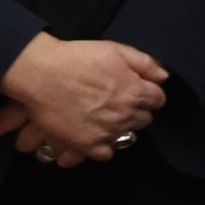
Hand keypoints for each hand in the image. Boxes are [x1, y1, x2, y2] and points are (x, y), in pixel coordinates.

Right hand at [0, 36, 165, 163]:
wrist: (41, 73)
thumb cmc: (77, 58)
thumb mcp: (116, 50)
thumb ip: (144, 63)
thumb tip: (163, 77)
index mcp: (135, 91)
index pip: (158, 100)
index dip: (149, 95)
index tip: (138, 92)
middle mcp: (124, 113)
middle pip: (144, 119)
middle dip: (135, 111)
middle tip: (119, 104)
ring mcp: (106, 131)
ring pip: (126, 136)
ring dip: (120, 128)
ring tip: (106, 118)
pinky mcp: (86, 144)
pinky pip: (105, 153)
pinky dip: (103, 146)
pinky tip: (96, 134)